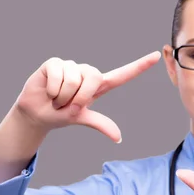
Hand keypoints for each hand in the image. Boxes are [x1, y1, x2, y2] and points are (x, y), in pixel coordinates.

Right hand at [13, 51, 160, 141]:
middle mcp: (86, 73)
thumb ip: (101, 124)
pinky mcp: (54, 63)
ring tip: (56, 98)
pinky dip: (52, 89)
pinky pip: (58, 74)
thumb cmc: (60, 114)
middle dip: (79, 96)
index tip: (157, 56)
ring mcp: (70, 66)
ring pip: (73, 79)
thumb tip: (119, 138)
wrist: (36, 114)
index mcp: (97, 86)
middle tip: (68, 105)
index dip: (139, 66)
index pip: (122, 75)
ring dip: (63, 95)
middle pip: (93, 77)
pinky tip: (48, 90)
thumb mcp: (81, 118)